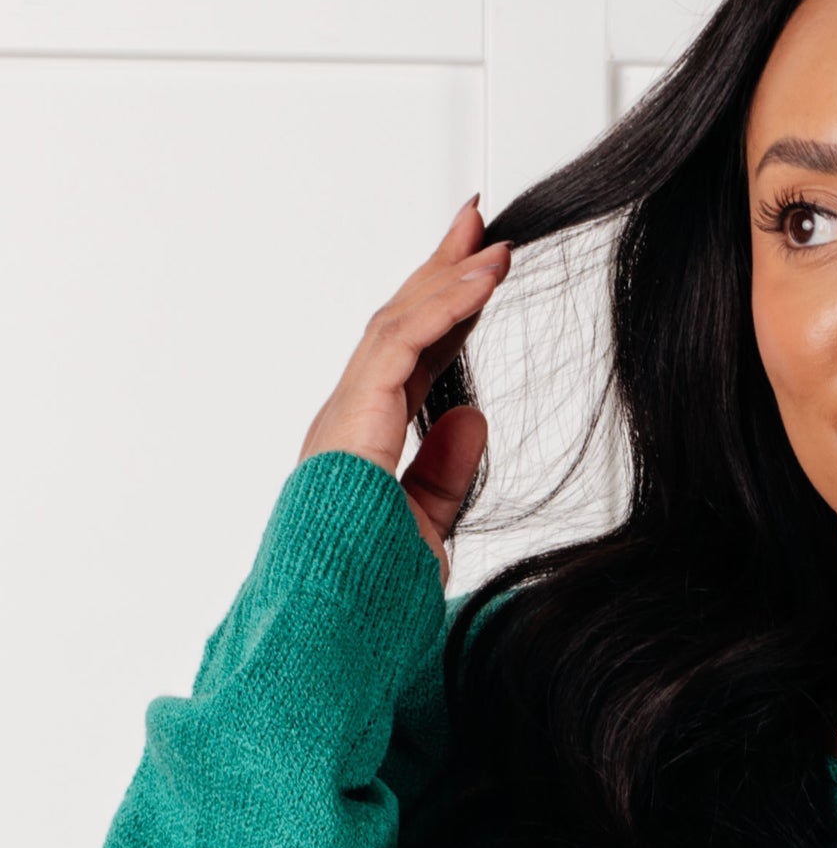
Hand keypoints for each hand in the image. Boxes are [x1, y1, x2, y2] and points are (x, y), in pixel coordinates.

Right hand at [298, 196, 510, 576]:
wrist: (335, 623)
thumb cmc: (370, 589)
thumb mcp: (428, 525)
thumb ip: (445, 471)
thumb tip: (474, 416)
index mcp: (365, 437)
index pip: (411, 358)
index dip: (446, 312)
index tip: (480, 271)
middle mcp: (349, 416)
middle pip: (400, 325)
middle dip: (440, 270)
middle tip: (479, 224)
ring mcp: (344, 415)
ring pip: (397, 324)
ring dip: (446, 278)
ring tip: (490, 241)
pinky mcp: (353, 419)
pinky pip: (399, 347)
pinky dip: (442, 310)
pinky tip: (479, 283)